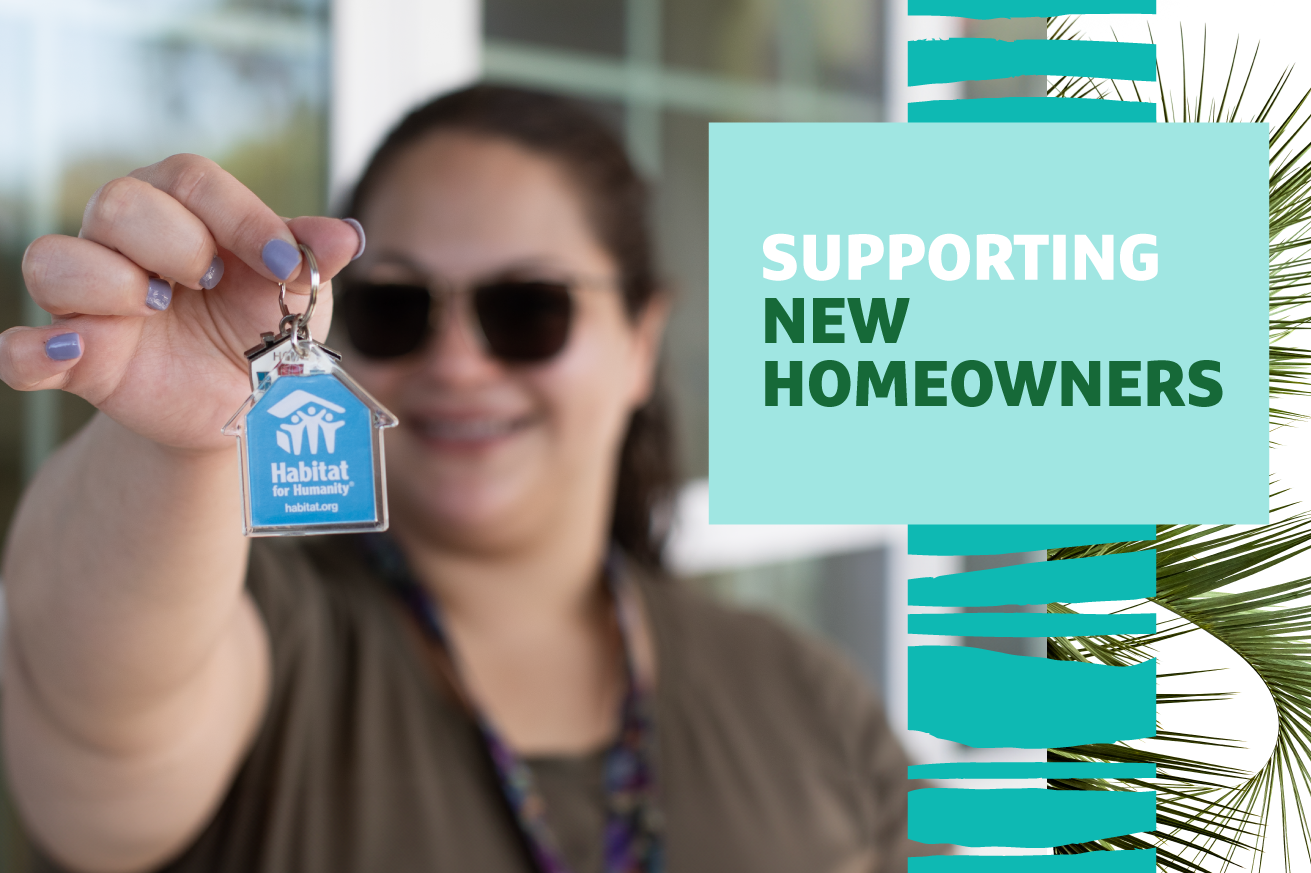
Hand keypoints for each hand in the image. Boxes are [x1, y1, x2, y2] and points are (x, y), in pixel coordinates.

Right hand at [0, 154, 361, 451]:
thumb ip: (312, 258)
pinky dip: (33, 352)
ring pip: (53, 259)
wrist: (247, 407)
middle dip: (171, 240)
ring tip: (157, 308)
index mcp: (183, 211)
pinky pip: (20, 350)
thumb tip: (347, 235)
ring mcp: (92, 301)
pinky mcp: (76, 360)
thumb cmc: (266, 329)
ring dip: (107, 282)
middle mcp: (124, 242)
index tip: (283, 261)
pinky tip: (75, 355)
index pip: (189, 179)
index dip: (239, 215)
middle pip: (116, 203)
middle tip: (209, 282)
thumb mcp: (297, 294)